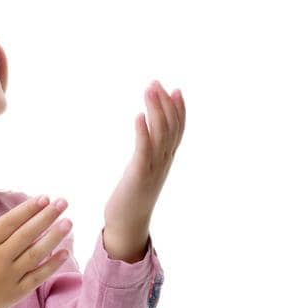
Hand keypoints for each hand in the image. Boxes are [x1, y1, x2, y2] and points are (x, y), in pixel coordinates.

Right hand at [0, 191, 72, 307]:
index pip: (10, 222)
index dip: (28, 209)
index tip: (44, 198)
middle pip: (27, 234)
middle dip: (46, 217)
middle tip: (63, 203)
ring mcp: (9, 278)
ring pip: (35, 254)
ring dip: (53, 238)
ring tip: (68, 222)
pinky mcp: (16, 293)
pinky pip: (37, 277)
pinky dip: (52, 265)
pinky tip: (64, 252)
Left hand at [102, 80, 184, 260]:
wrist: (127, 224)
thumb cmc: (131, 197)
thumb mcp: (143, 171)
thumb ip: (148, 153)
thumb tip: (147, 135)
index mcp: (165, 160)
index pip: (178, 130)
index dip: (179, 110)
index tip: (175, 90)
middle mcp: (163, 162)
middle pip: (170, 128)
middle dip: (165, 103)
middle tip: (155, 83)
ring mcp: (153, 169)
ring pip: (160, 135)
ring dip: (155, 110)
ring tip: (149, 90)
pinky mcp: (138, 176)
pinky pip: (143, 151)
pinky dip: (143, 133)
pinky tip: (138, 117)